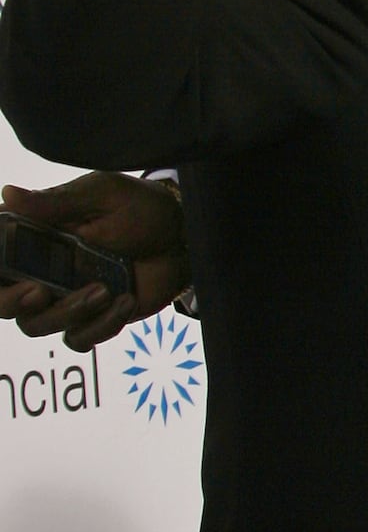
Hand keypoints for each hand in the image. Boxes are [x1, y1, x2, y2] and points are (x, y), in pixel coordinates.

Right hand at [0, 173, 190, 351]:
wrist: (185, 236)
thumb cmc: (142, 207)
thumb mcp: (102, 195)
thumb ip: (57, 201)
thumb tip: (8, 193)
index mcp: (36, 236)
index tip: (3, 271)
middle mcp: (43, 269)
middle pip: (4, 301)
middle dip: (12, 302)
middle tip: (40, 292)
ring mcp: (67, 296)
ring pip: (36, 324)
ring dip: (67, 312)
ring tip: (104, 290)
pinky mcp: (93, 317)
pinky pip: (78, 339)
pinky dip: (100, 326)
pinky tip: (125, 301)